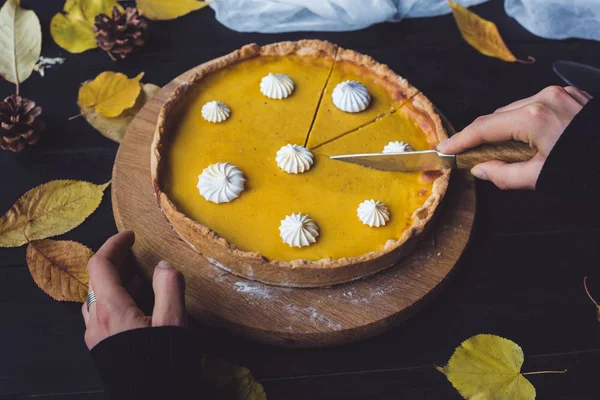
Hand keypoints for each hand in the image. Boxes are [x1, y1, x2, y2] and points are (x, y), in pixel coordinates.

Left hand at [82, 231, 186, 349]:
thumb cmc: (164, 361)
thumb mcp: (174, 322)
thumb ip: (169, 286)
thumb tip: (163, 266)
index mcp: (111, 309)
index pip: (101, 265)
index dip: (114, 244)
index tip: (130, 235)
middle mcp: (97, 321)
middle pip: (97, 280)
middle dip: (117, 262)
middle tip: (137, 254)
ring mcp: (97, 336)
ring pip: (98, 298)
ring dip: (116, 281)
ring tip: (140, 276)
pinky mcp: (103, 348)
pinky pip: (102, 314)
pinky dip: (116, 299)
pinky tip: (137, 303)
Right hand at [437, 86, 591, 189]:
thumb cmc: (588, 169)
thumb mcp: (542, 178)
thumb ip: (504, 175)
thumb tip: (479, 170)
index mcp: (533, 117)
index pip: (483, 128)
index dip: (460, 140)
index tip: (444, 149)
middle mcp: (543, 98)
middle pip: (498, 116)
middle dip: (483, 136)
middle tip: (473, 157)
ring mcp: (559, 93)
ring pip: (515, 110)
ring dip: (504, 129)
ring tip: (507, 153)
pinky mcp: (570, 95)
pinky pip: (535, 106)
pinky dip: (524, 122)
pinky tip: (528, 140)